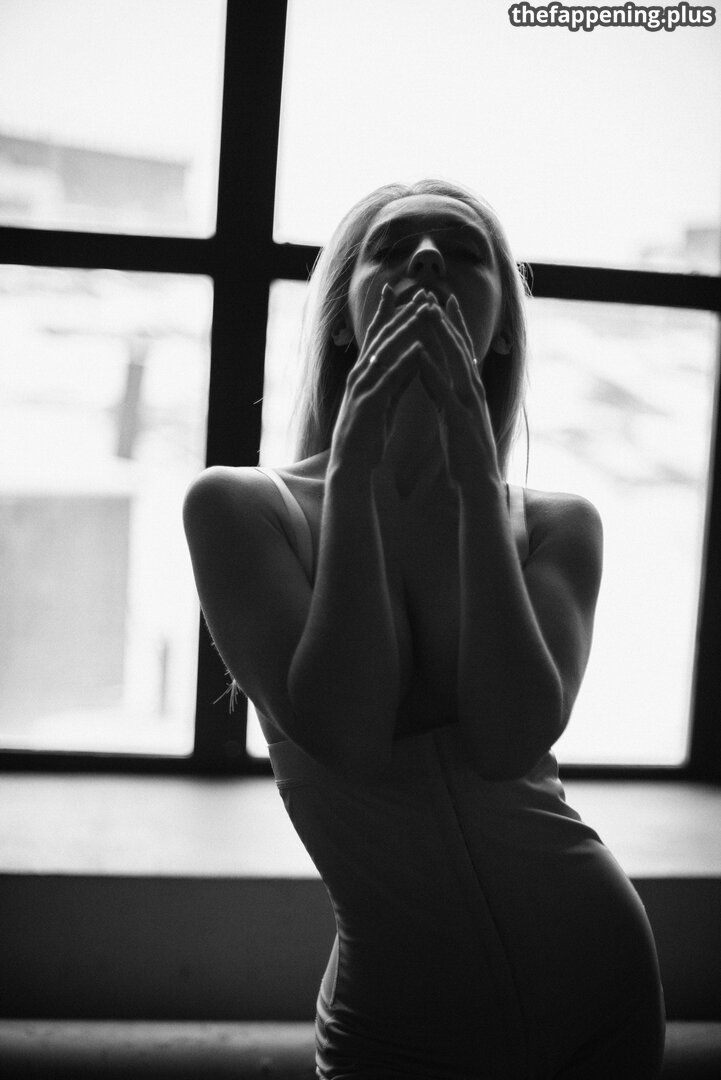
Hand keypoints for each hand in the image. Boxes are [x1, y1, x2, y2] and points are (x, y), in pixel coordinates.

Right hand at [329, 284, 439, 472]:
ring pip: (385, 351)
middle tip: (421, 291)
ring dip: (405, 329)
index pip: (377, 337)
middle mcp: (360, 376)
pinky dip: (403, 362)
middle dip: (401, 312)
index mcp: (365, 375)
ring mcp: (363, 388)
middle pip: (382, 337)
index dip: (388, 313)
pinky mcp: (370, 404)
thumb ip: (400, 378)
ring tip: (423, 310)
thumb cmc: (367, 436)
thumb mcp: (387, 401)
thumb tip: (415, 356)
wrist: (350, 466)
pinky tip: (418, 348)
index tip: (400, 290)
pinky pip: (389, 379)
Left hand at [417, 295, 501, 486]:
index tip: (442, 301)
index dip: (453, 325)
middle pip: (460, 347)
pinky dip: (432, 371)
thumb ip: (443, 393)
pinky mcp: (460, 419)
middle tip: (434, 292)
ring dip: (441, 334)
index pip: (462, 350)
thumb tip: (432, 373)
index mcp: (471, 390)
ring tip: (427, 311)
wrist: (480, 483)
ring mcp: (469, 403)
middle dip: (447, 319)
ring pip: (455, 361)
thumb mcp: (453, 416)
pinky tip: (419, 354)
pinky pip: (443, 390)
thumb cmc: (467, 453)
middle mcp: (473, 391)